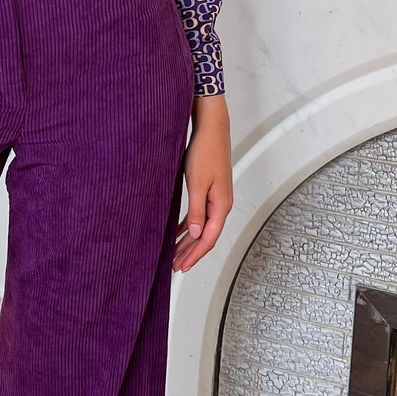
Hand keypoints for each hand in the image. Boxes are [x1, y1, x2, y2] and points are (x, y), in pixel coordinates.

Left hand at [173, 92, 231, 272]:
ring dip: (189, 241)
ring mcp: (217, 197)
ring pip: (202, 226)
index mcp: (221, 205)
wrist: (211, 128)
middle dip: (190, 252)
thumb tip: (194, 234)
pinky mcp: (210, 189)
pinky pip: (200, 215)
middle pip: (205, 236)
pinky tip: (178, 231)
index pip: (208, 239)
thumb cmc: (205, 151)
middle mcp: (222, 204)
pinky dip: (189, 225)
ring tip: (175, 253)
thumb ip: (196, 211)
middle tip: (174, 266)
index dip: (194, 255)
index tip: (181, 267)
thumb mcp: (197, 184)